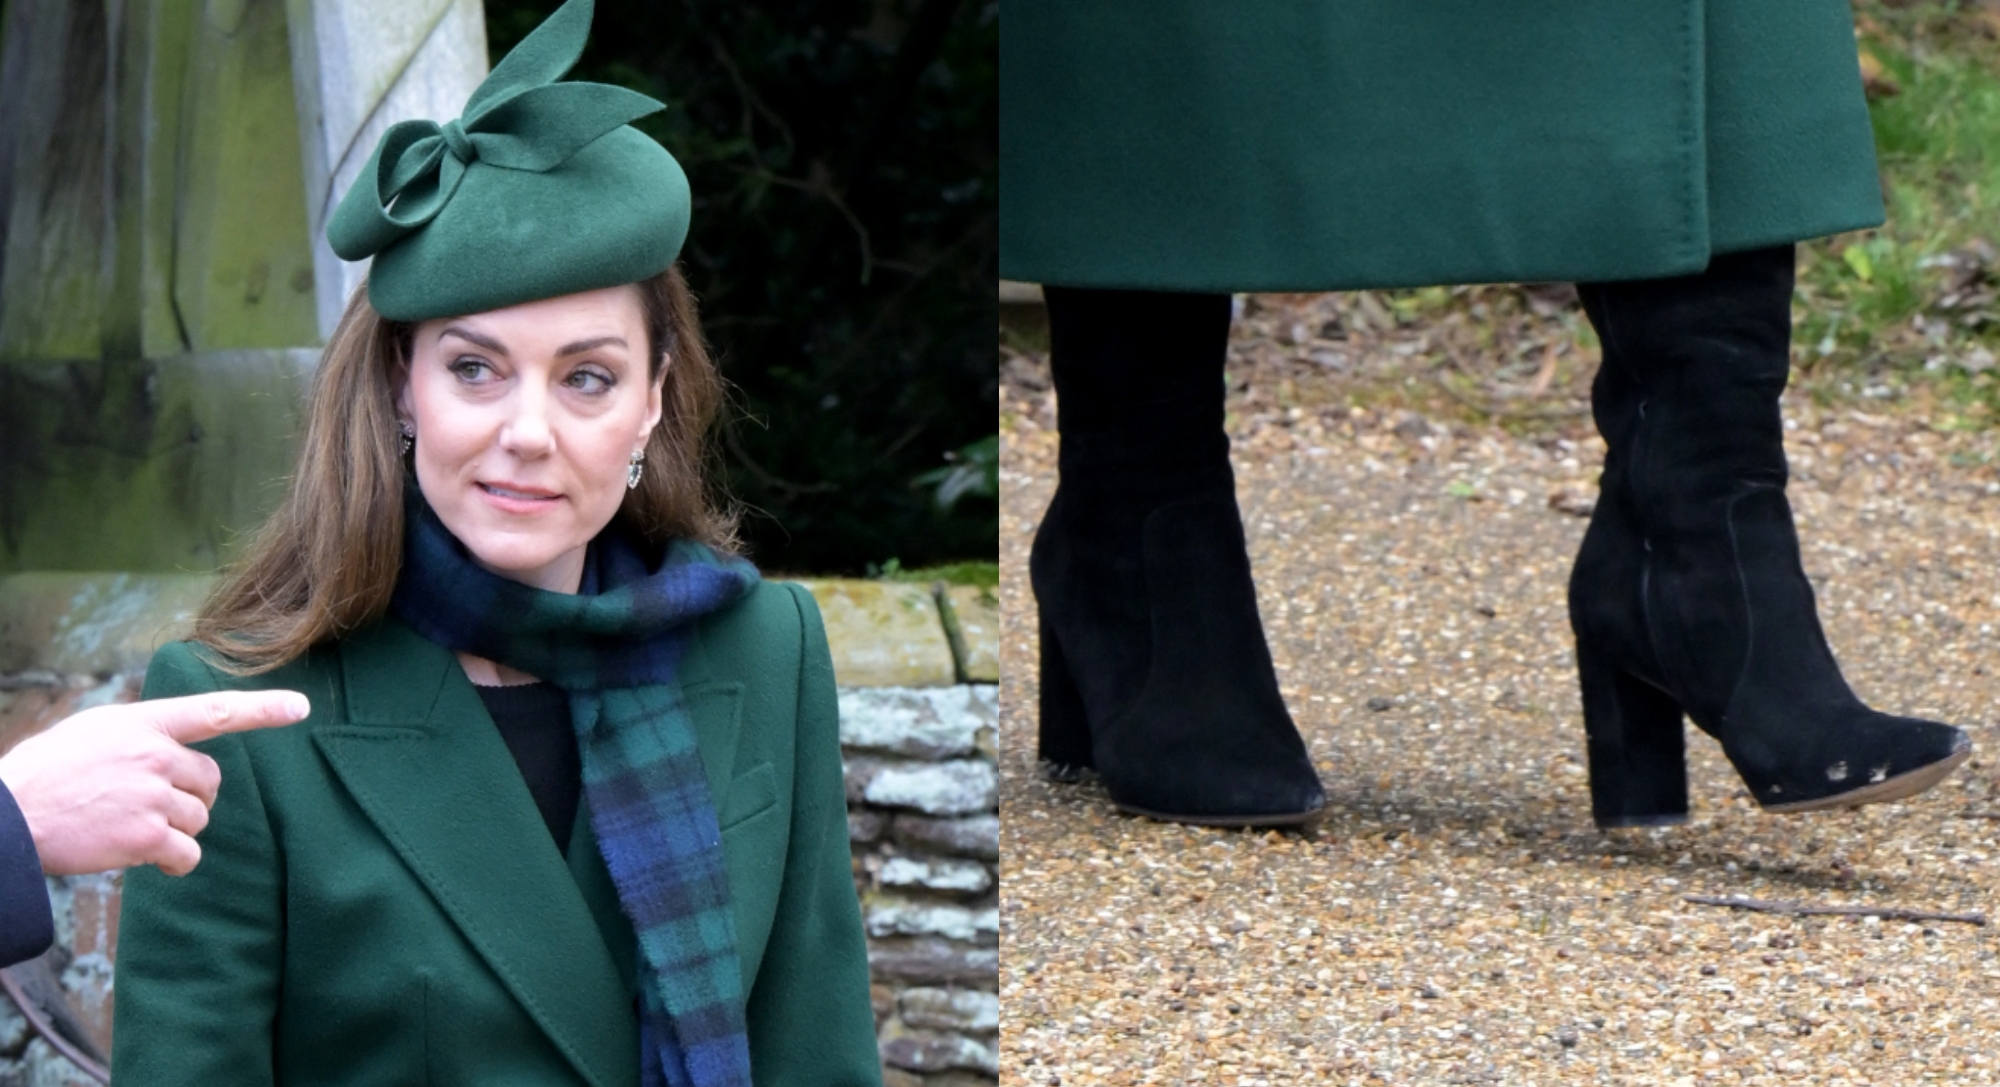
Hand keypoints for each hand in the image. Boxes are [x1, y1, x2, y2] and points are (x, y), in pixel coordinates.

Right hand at [0, 691, 310, 876]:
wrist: (8, 815)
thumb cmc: (44, 774)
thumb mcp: (92, 733)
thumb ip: (138, 734)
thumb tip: (170, 747)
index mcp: (143, 723)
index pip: (214, 712)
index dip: (263, 710)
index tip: (301, 708)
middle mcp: (155, 754)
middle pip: (210, 781)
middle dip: (190, 798)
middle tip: (149, 807)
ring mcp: (153, 795)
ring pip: (199, 819)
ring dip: (176, 831)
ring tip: (130, 829)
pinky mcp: (146, 836)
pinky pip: (188, 854)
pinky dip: (176, 863)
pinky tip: (152, 862)